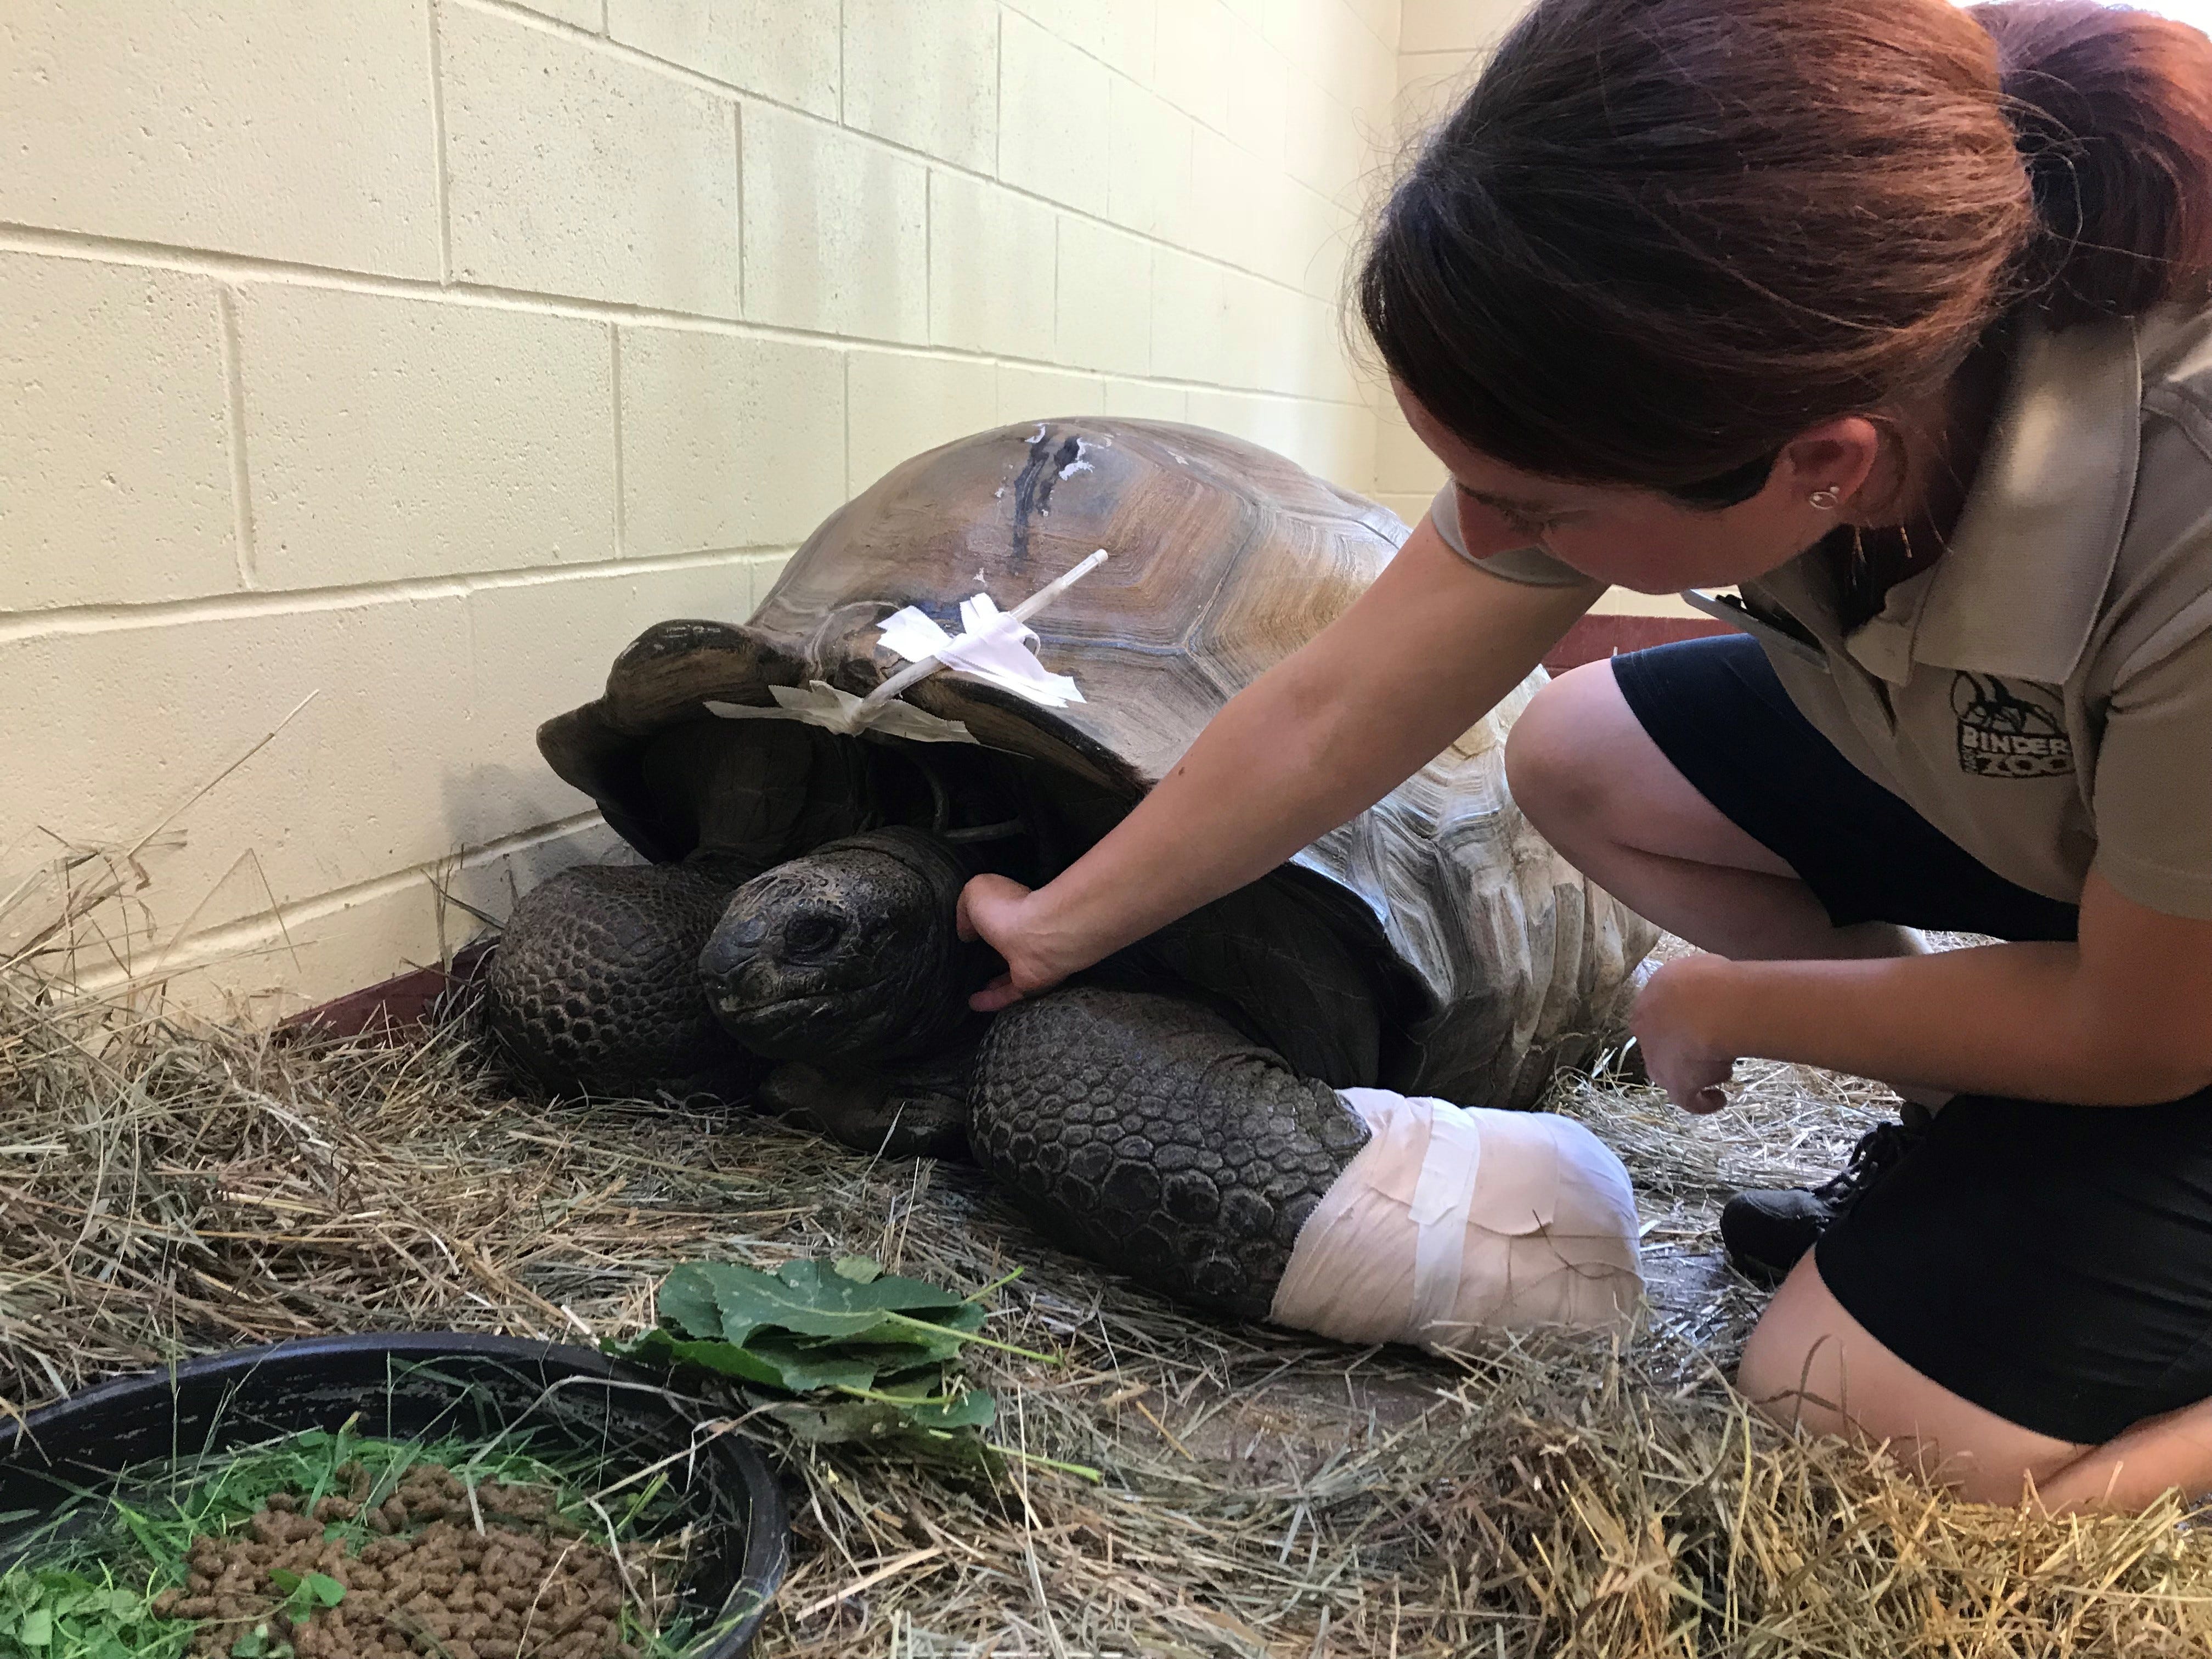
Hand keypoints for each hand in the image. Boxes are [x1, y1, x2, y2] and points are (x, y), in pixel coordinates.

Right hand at [956, 875, 1080, 1011]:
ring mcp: (1029, 958)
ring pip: (1009, 970)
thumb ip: (965, 908)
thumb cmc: (1007, 907)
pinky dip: (992, 1000)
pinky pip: (1010, 993)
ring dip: (992, 980)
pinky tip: (974, 1004)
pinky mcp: (1031, 981)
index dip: (982, 920)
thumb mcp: (975, 892)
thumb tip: (966, 932)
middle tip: (970, 959)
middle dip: (990, 949)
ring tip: (970, 985)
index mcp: (1012, 905)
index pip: (998, 912)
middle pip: (1004, 942)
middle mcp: (1023, 931)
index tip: (968, 931)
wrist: (1038, 935)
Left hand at [1631, 956, 1739, 1114]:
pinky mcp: (1678, 1088)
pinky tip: (1719, 1098)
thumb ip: (1694, 981)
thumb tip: (1706, 985)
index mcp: (1648, 1006)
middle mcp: (1647, 1036)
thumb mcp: (1696, 969)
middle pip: (1668, 1046)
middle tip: (1714, 1043)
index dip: (1683, 1022)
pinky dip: (1706, 1102)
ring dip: (1702, 1069)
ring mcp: (1659, 1065)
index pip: (1660, 1019)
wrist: (1705, 1007)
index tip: (1703, 1023)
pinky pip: (1692, 1101)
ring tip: (1725, 1063)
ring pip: (1681, 1070)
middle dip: (1689, 1046)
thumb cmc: (1705, 982)